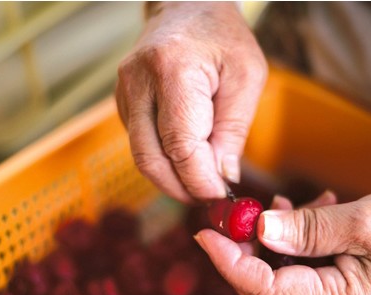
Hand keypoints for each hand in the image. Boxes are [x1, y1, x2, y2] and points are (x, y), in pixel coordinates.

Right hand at [116, 2, 267, 202]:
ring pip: (141, 156)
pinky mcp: (123, 103)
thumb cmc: (223, 37)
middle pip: (150, 158)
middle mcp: (138, 82)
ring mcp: (125, 93)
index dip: (199, 179)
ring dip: (171, 179)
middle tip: (208, 200)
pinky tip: (186, 162)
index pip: (180, 144)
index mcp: (172, 69)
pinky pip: (140, 144)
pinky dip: (163, 162)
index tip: (220, 196)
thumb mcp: (247, 77)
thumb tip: (221, 177)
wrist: (187, 6)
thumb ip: (233, 129)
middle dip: (181, 188)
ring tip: (201, 184)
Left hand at [194, 190, 370, 294]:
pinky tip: (302, 211)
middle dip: (241, 260)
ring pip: (278, 285)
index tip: (205, 234)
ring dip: (267, 247)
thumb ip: (306, 229)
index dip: (230, 263)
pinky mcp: (338, 287)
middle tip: (233, 222)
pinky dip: (289, 244)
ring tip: (281, 207)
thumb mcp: (360, 220)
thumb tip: (257, 229)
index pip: (267, 292)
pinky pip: (298, 273)